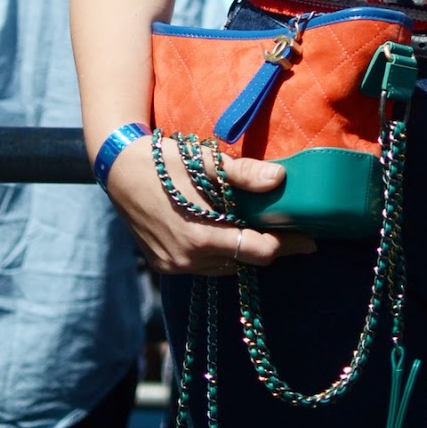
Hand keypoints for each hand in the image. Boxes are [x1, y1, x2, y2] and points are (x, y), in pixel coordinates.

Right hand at [103, 134, 316, 273]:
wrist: (117, 169)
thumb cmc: (163, 160)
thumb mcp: (203, 161)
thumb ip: (241, 173)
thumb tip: (278, 179)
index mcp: (199, 236)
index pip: (255, 251)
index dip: (285, 245)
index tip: (310, 240)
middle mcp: (186, 259)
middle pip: (243, 261)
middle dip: (269, 247)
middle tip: (293, 232)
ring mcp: (173, 265)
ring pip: (224, 266)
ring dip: (243, 251)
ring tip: (265, 230)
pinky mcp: (163, 264)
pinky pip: (204, 266)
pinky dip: (221, 252)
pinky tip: (230, 231)